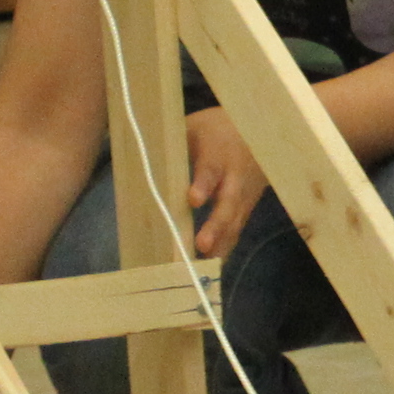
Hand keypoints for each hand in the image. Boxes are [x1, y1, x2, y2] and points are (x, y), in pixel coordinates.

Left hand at [182, 107, 267, 259]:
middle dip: (216, 224)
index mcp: (218, 151)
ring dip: (221, 243)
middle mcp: (235, 175)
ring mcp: (245, 193)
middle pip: (228, 202)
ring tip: (203, 266)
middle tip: (201, 244)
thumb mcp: (193, 127)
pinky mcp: (248, 207)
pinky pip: (238, 228)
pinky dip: (226, 247)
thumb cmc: (215, 130)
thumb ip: (170, 143)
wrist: (260, 131)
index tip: (193, 199)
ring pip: (235, 220)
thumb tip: (133, 153)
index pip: (211, 169)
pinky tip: (211, 266)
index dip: (203, 184)